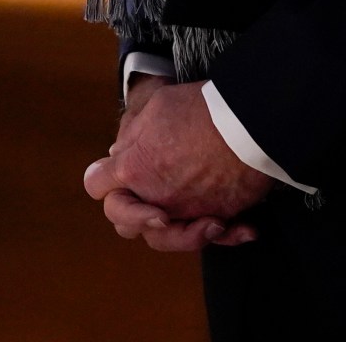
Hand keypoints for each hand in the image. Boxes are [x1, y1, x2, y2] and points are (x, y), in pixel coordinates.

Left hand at [83, 79, 267, 252]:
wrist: (248, 122)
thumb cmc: (200, 109)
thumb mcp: (156, 107)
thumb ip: (133, 134)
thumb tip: (120, 152)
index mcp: (132, 168)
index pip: (97, 184)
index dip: (102, 178)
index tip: (114, 171)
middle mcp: (155, 198)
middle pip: (124, 223)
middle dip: (132, 212)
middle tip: (148, 193)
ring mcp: (186, 212)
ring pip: (165, 239)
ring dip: (175, 232)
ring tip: (192, 213)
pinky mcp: (219, 216)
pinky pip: (215, 236)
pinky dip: (225, 234)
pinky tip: (241, 228)